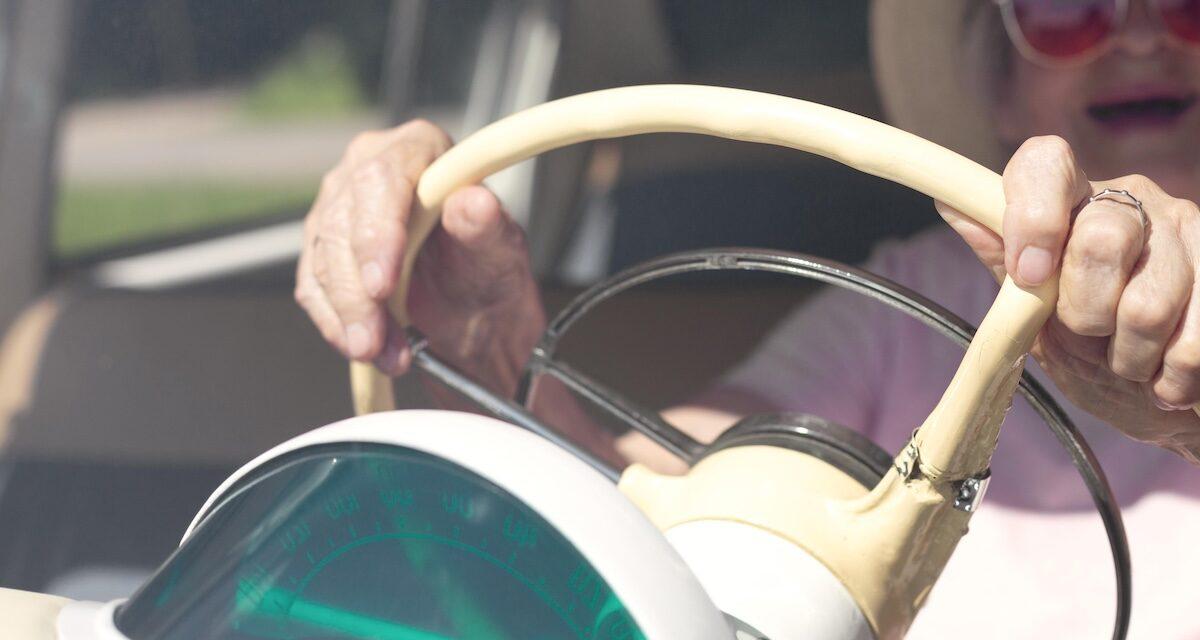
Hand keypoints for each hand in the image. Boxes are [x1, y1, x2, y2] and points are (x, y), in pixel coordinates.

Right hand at [294, 120, 543, 396]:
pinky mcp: (324, 247)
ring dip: (349, 316)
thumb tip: (475, 203)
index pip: (383, 179)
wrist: (473, 305)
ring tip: (382, 354)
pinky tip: (358, 348)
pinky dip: (334, 323)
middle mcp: (371, 167)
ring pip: (323, 259)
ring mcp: (340, 206)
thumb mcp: (501, 250)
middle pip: (343, 223)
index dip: (377, 232)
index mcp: (419, 149)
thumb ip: (487, 226)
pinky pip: (312, 286)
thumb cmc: (488, 265)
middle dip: (356, 292)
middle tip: (373, 340)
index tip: (383, 284)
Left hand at [939, 135, 1199, 464]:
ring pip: (1148, 303)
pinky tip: (1167, 378)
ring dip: (1130, 358)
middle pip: (1100, 238)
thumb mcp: (1033, 312)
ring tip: (1130, 364)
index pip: (1045, 162)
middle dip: (1084, 314)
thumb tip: (949, 204)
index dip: (1032, 214)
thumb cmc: (1088, 349)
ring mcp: (1189, 231)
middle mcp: (1133, 202)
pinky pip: (1194, 340)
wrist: (1158, 397)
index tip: (1029, 274)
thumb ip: (1005, 260)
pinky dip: (1172, 377)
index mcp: (1072, 202)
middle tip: (1091, 337)